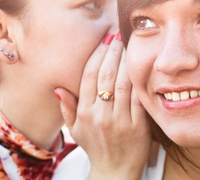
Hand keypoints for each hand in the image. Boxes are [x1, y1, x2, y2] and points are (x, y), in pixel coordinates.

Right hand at [55, 33, 151, 179]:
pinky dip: (139, 79)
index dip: (97, 54)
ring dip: (126, 60)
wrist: (115, 171)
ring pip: (122, 83)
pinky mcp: (138, 126)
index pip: (89, 76)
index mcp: (84, 113)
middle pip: (106, 75)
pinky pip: (138, 97)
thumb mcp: (75, 130)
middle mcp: (100, 115)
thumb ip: (67, 108)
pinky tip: (141, 65)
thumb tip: (58, 88)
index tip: (104, 39)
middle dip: (112, 50)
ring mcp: (120, 121)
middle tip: (117, 33)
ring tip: (128, 43)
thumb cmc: (95, 146)